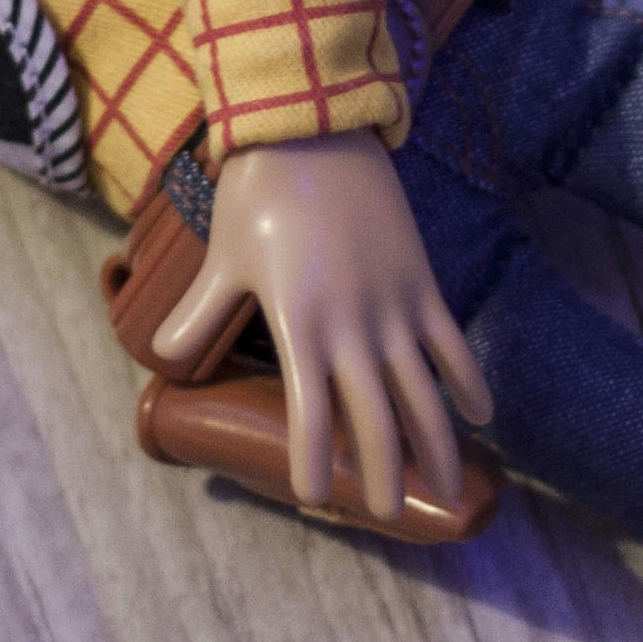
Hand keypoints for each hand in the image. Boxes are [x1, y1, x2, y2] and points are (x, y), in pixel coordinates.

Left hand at [156, 129, 492, 523]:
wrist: (313, 128)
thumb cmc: (258, 194)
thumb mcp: (221, 259)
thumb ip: (197, 317)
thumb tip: (161, 361)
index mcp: (301, 322)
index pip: (310, 411)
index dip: (312, 458)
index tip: (312, 495)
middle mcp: (353, 323)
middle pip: (376, 415)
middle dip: (383, 470)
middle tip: (385, 513)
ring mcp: (394, 303)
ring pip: (422, 390)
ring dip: (437, 443)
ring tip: (448, 489)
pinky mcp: (421, 280)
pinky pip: (451, 343)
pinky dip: (468, 381)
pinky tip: (481, 417)